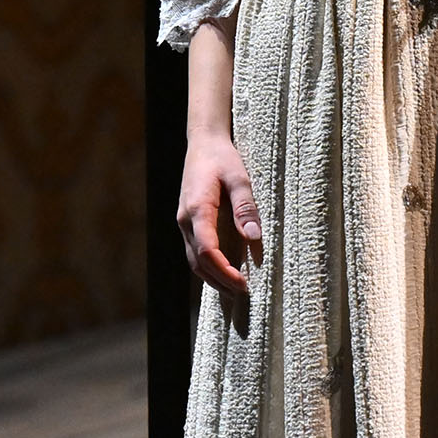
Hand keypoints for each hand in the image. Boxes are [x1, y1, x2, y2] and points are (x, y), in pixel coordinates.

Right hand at [177, 131, 262, 295]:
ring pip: (193, 260)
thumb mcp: (240, 178)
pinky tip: (224, 274)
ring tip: (235, 290)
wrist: (203, 144)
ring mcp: (184, 223)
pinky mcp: (188, 223)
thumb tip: (253, 237)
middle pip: (198, 261)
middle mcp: (185, 219)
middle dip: (220, 280)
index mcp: (198, 208)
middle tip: (243, 293)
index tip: (242, 283)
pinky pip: (194, 252)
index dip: (223, 270)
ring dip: (213, 278)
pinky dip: (208, 267)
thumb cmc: (222, 158)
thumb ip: (246, 207)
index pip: (206, 249)